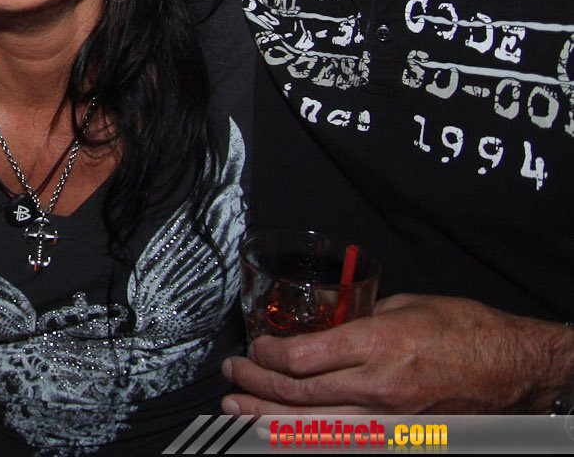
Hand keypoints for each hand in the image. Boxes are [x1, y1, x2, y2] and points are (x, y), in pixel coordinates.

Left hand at [222, 293, 573, 414]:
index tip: (253, 346)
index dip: (268, 354)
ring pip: (312, 425)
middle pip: (299, 393)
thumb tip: (322, 322)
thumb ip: (359, 317)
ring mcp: (389, 418)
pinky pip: (340, 440)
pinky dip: (303, 438)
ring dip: (266, 417)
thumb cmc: (467, 331)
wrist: (514, 370)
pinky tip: (276, 433)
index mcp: (379, 344)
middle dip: (256, 383)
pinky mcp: (399, 435)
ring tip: (235, 408)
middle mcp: (379, 386)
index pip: (303, 357)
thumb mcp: (406, 306)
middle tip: (232, 374)